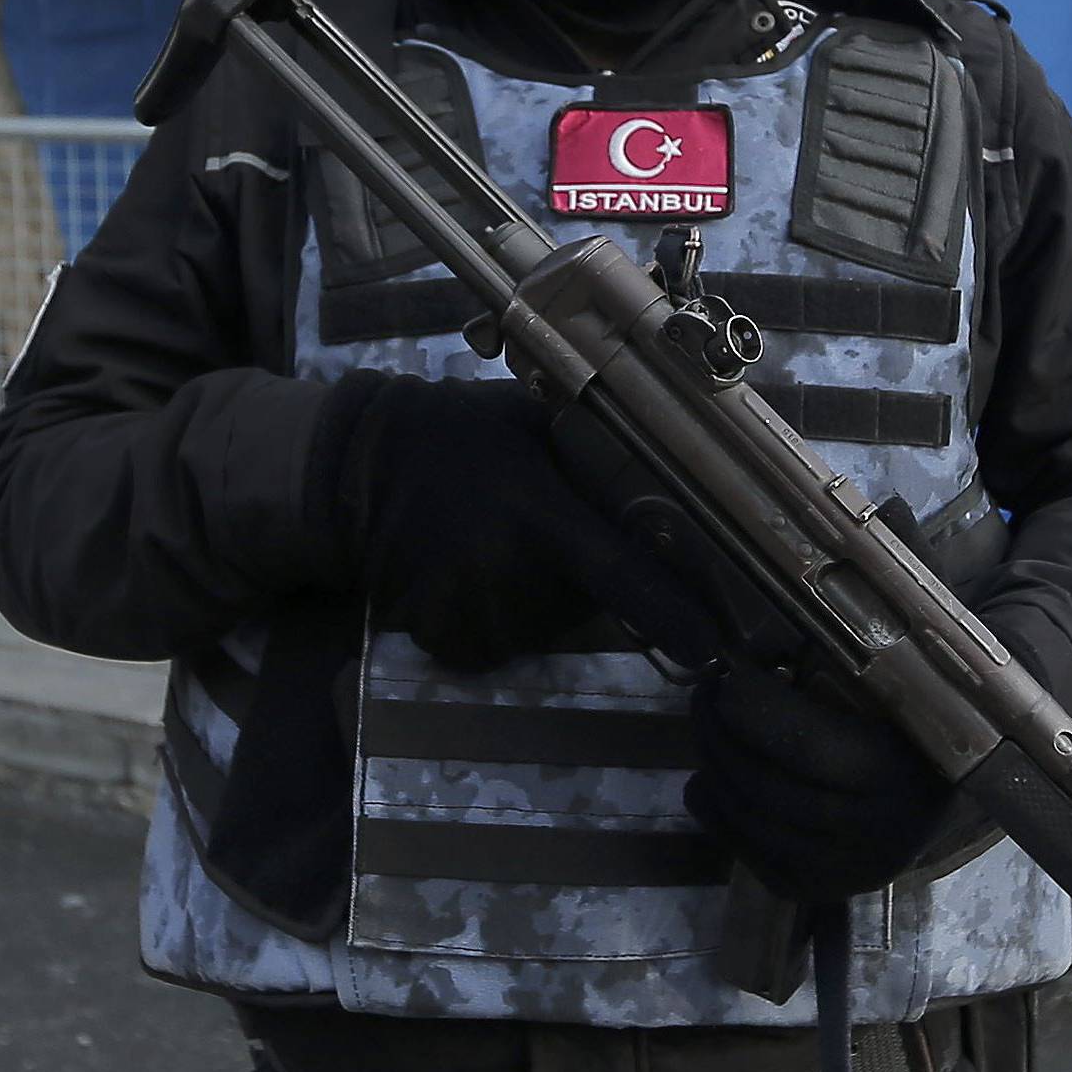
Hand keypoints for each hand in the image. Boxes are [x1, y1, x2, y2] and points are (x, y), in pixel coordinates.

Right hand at [328, 373, 715, 670]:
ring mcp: (470, 611)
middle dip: (581, 577)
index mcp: (538, 514)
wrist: (360, 466)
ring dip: (538, 599)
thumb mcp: (531, 423)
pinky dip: (497, 619)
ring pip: (541, 627)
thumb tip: (662, 477)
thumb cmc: (458, 433)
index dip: (669, 613)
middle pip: (583, 604)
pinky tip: (472, 575)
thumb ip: (589, 455)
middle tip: (543, 529)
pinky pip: (497, 644)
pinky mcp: (442, 638)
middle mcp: (506, 572)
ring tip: (499, 546)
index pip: (619, 573)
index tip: (711, 648)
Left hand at [683, 666, 960, 904]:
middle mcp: (871, 833)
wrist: (942, 803)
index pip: (806, 744)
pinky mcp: (821, 890)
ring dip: (714, 770)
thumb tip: (750, 657)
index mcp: (897, 773)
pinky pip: (752, 855)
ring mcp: (843, 871)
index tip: (727, 674)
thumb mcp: (888, 696)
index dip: (753, 707)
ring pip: (752, 821)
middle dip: (720, 733)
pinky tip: (707, 781)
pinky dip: (719, 816)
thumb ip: (827, 678)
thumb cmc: (912, 731)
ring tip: (707, 731)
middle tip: (705, 694)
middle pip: (767, 784)